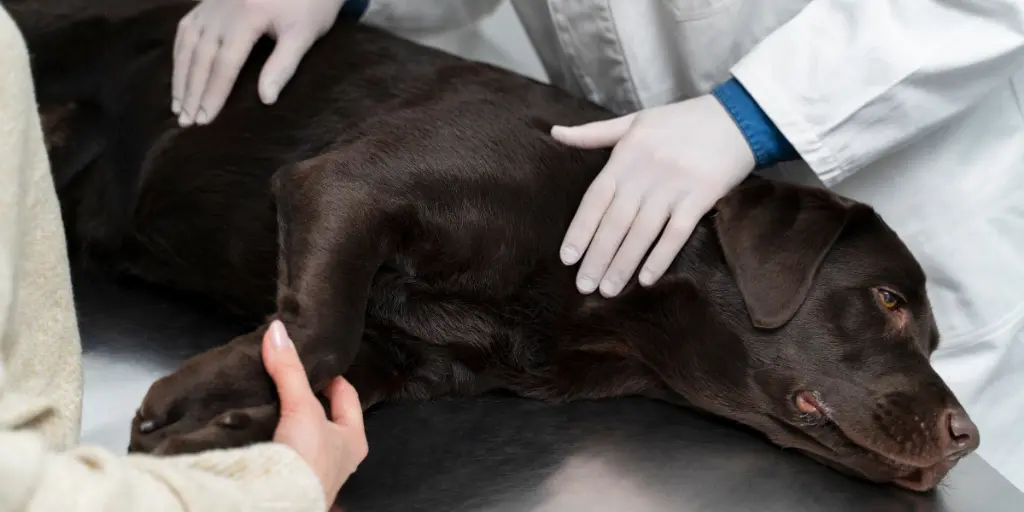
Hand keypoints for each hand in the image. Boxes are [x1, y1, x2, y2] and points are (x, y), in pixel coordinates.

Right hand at [172, 0, 344, 126]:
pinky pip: (187, 26)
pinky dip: (180, 52)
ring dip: (180, 75)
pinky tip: (179, 71)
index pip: (225, 63)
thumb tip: (265, 100)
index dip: (213, 93)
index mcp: (247, 16)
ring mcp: (212, 2)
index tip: (204, 119)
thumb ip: (284, 65)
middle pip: (200, 55)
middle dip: (191, 91)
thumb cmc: (311, 3)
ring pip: (188, 42)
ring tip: (177, 105)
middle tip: (184, 121)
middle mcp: (222, 8)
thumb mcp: (304, 33)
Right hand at [265, 320, 367, 505]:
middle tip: (287, 375)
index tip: (312, 361)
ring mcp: (313, 470)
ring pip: (302, 432)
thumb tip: (277, 329)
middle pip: (323, 414)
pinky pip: (282, 448)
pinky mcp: (288, 478)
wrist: (279, 503)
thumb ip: (289, 369)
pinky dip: (273, 435)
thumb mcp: (302, 407)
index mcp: (354, 439)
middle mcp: (338, 456)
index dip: (331, 377)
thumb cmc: (307, 459)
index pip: (346, 396)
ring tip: (269, 395)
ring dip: (287, 417)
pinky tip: (257, 424)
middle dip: (306, 396)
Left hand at [551, 94, 754, 296]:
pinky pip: (676, 233)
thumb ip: (594, 133)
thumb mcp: (635, 121)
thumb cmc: (681, 121)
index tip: (567, 258)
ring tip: (608, 290)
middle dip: (598, 256)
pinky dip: (660, 257)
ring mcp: (674, 185)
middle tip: (584, 286)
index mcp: (626, 155)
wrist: (737, 117)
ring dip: (623, 264)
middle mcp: (646, 171)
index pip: (595, 198)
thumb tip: (555, 133)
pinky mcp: (702, 196)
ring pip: (642, 232)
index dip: (580, 230)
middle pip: (616, 221)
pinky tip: (646, 279)